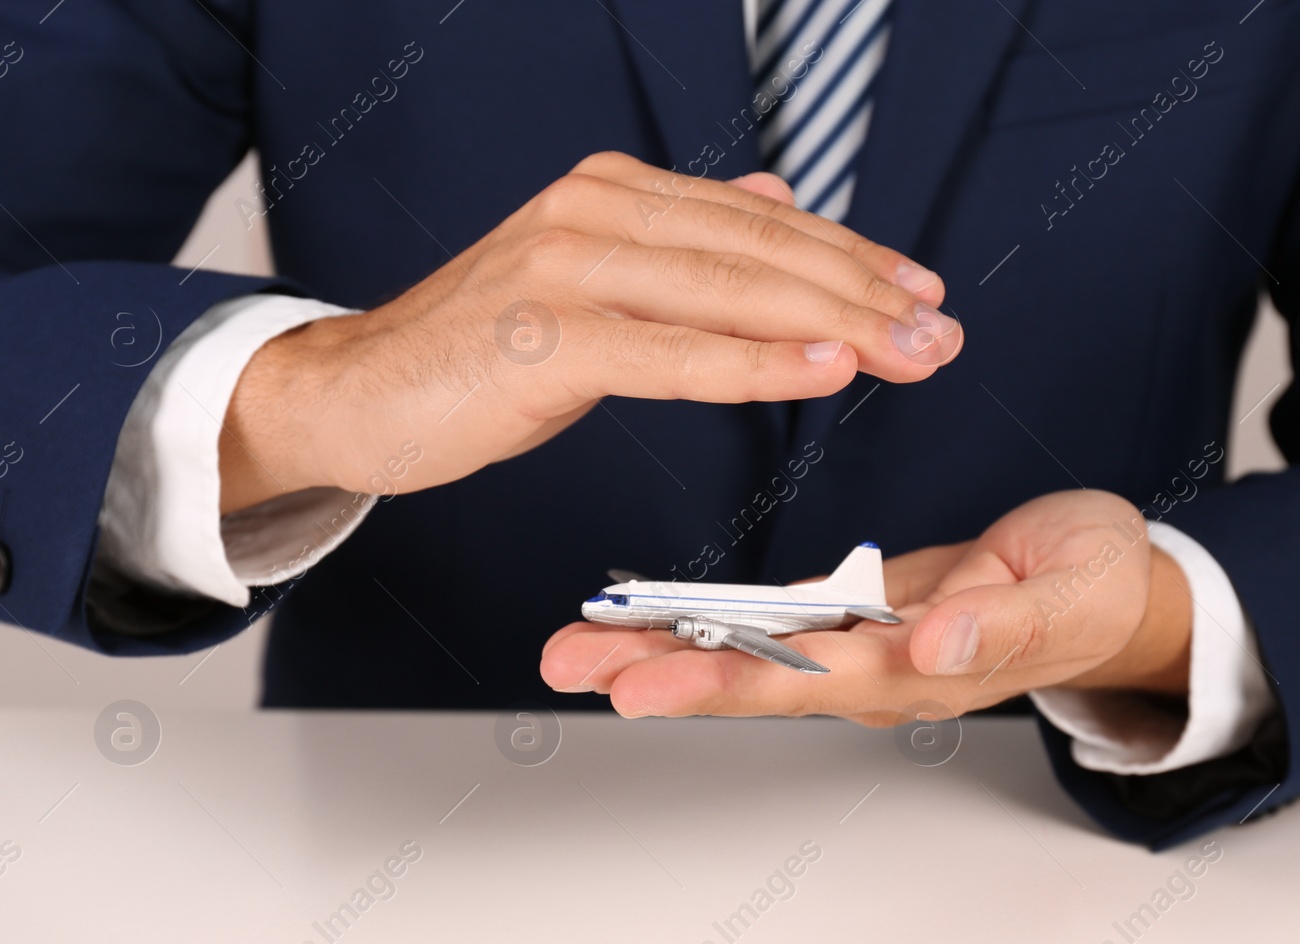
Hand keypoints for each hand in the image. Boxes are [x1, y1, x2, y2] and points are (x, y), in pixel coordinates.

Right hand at [218, 152, 962, 512]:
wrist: (357, 394)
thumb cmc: (479, 352)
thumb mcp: (592, 284)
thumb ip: (680, 245)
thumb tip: (770, 198)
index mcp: (613, 193)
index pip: (760, 222)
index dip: (852, 257)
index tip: (923, 295)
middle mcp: (594, 209)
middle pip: (761, 250)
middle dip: (864, 294)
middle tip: (942, 335)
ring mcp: (565, 266)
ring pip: (730, 292)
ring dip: (835, 325)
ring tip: (913, 352)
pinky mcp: (542, 335)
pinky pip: (672, 351)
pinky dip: (755, 362)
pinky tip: (825, 370)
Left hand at [539, 490, 1191, 726]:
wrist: (1117, 586)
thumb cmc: (1101, 589)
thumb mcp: (1069, 598)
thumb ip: (1001, 625)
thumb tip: (933, 645)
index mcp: (920, 675)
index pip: (803, 682)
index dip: (721, 682)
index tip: (641, 687)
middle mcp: (875, 672)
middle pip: (751, 676)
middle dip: (656, 669)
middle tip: (567, 661)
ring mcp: (863, 645)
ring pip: (751, 649)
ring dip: (664, 644)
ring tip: (579, 639)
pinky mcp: (860, 610)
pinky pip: (773, 618)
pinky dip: (710, 614)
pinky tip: (653, 612)